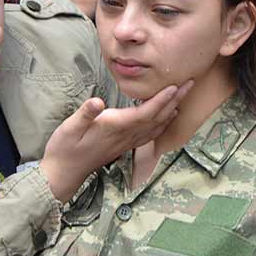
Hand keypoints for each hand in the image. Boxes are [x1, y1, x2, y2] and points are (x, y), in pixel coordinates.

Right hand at [40, 80, 193, 201]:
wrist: (65, 171)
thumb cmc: (65, 147)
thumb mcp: (69, 127)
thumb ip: (85, 114)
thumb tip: (96, 102)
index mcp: (115, 127)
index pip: (144, 113)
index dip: (160, 100)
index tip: (174, 86)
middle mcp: (126, 135)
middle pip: (157, 117)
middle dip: (175, 100)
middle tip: (191, 83)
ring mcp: (127, 142)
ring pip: (156, 126)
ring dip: (172, 110)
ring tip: (184, 96)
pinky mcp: (124, 145)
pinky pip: (150, 134)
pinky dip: (162, 123)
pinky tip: (167, 118)